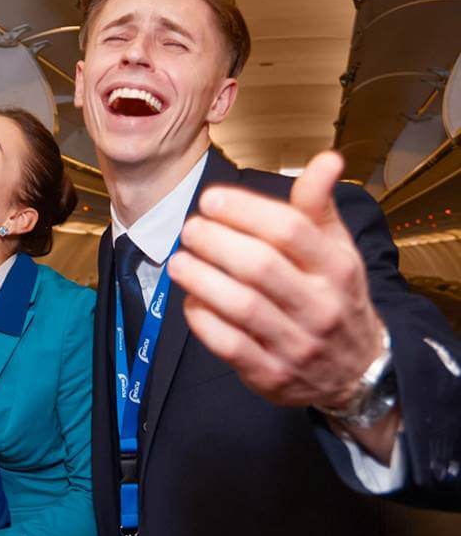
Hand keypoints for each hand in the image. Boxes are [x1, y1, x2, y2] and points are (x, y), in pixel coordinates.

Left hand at [168, 151, 385, 409]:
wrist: (357, 371)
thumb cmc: (335, 298)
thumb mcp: (337, 251)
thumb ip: (319, 209)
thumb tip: (325, 160)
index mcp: (337, 267)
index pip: (290, 230)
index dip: (244, 210)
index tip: (211, 200)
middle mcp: (320, 306)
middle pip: (260, 266)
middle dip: (215, 242)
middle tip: (190, 229)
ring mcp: (296, 344)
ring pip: (241, 306)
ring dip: (201, 279)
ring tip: (179, 261)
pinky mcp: (271, 375)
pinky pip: (229, 345)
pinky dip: (203, 319)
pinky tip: (191, 300)